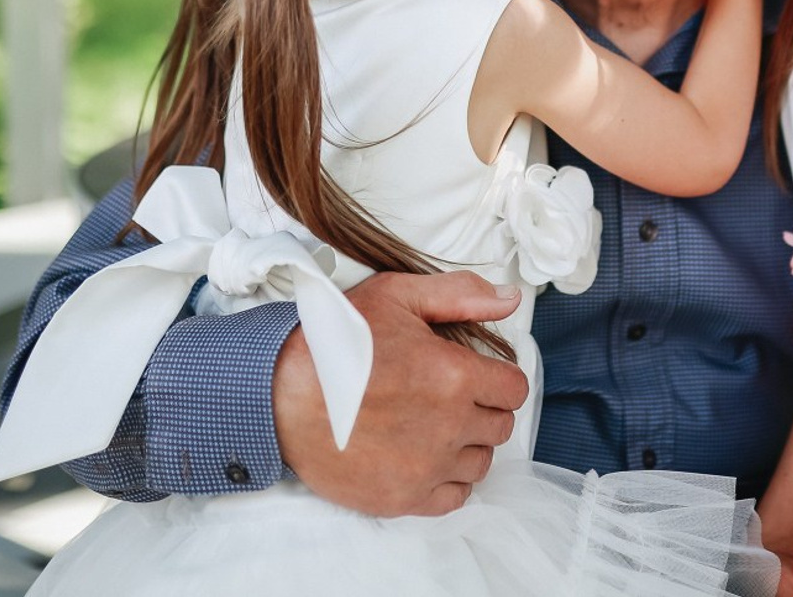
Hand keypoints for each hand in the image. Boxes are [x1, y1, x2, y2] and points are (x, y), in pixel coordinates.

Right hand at [274, 270, 528, 516]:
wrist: (278, 392)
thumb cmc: (337, 339)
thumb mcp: (399, 295)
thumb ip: (462, 294)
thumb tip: (511, 299)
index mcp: (454, 375)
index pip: (514, 389)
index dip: (499, 378)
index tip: (478, 374)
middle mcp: (447, 426)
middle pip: (500, 426)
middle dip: (484, 408)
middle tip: (453, 396)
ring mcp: (425, 467)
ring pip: (480, 463)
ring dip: (469, 444)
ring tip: (438, 425)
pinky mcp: (400, 498)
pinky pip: (453, 498)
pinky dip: (448, 480)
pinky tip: (428, 457)